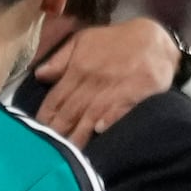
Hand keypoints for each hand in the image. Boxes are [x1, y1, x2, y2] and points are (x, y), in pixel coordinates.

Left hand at [32, 14, 182, 142]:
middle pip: (71, 112)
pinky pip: (121, 109)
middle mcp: (93, 82)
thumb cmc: (115, 41)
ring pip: (91, 116)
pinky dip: (111, 120)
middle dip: (58, 132)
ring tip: (68, 153)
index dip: (45, 117)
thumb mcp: (83, 40)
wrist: (155, 37)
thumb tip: (39, 75)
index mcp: (78, 70)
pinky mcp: (136, 94)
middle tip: (47, 153)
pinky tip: (100, 131)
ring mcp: (115, 89)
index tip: (36, 134)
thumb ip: (60, 58)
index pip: (56, 99)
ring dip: (79, 135)